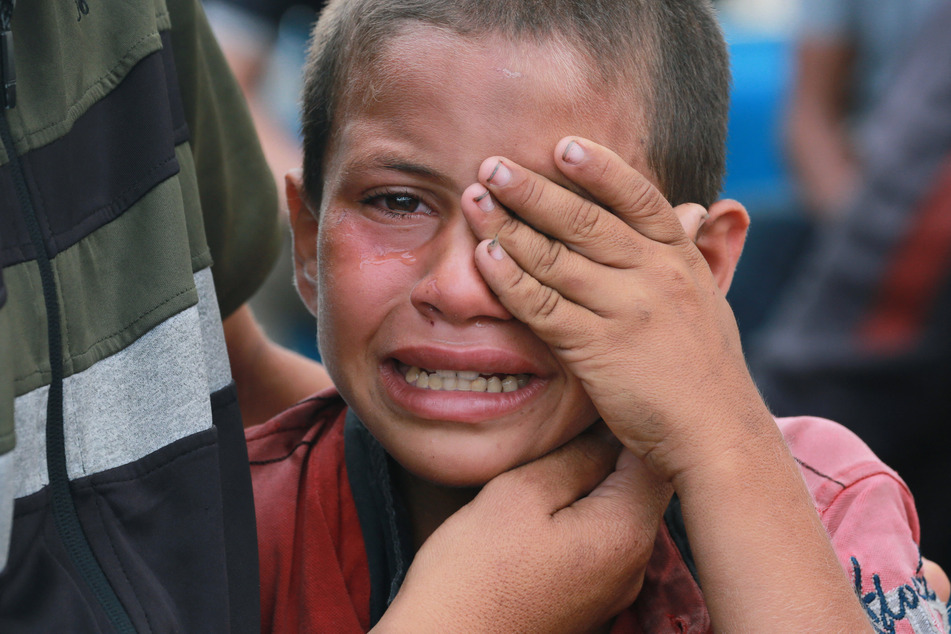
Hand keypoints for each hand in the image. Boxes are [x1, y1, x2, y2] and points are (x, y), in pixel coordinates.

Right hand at [376, 431, 670, 632]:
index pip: (654, 451)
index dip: (626, 412)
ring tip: (555, 447)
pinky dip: (583, 506)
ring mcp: (614, 584)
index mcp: (626, 530)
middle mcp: (635, 562)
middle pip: (641, 479)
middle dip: (611, 442)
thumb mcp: (519, 496)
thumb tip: (605, 429)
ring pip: (619, 505)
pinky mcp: (589, 595)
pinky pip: (600, 534)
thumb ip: (573, 457)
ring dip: (595, 475)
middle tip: (570, 409)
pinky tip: (549, 495)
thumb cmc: (475, 576)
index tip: (594, 388)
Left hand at [461, 136, 765, 480]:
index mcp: (680, 258)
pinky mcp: (596, 349)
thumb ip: (689, 252)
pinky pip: (543, 305)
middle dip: (533, 189)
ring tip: (475, 201)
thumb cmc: (707, 368)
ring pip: (556, 257)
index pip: (638, 199)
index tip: (562, 145)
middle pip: (584, 220)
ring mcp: (625, 311)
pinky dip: (510, 279)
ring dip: (509, 225)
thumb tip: (693, 208)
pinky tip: (485, 256)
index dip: (599, 168)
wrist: (716, 433)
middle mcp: (654, 276)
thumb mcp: (708, 297)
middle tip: (492, 166)